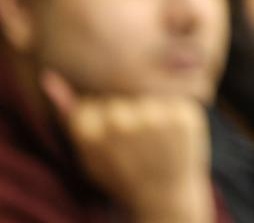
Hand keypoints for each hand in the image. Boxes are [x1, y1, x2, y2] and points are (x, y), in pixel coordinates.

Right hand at [41, 71, 214, 222]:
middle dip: (123, 110)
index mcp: (92, 132)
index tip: (109, 138)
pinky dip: (173, 111)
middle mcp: (122, 123)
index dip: (99, 118)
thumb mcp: (88, 153)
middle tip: (134, 138)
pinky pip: (173, 97)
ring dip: (148, 109)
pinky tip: (171, 134)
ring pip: (145, 93)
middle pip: (117, 95)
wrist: (164, 196)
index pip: (89, 102)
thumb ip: (68, 116)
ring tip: (153, 137)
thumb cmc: (121, 174)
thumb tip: (49, 77)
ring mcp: (155, 117)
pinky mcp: (184, 115)